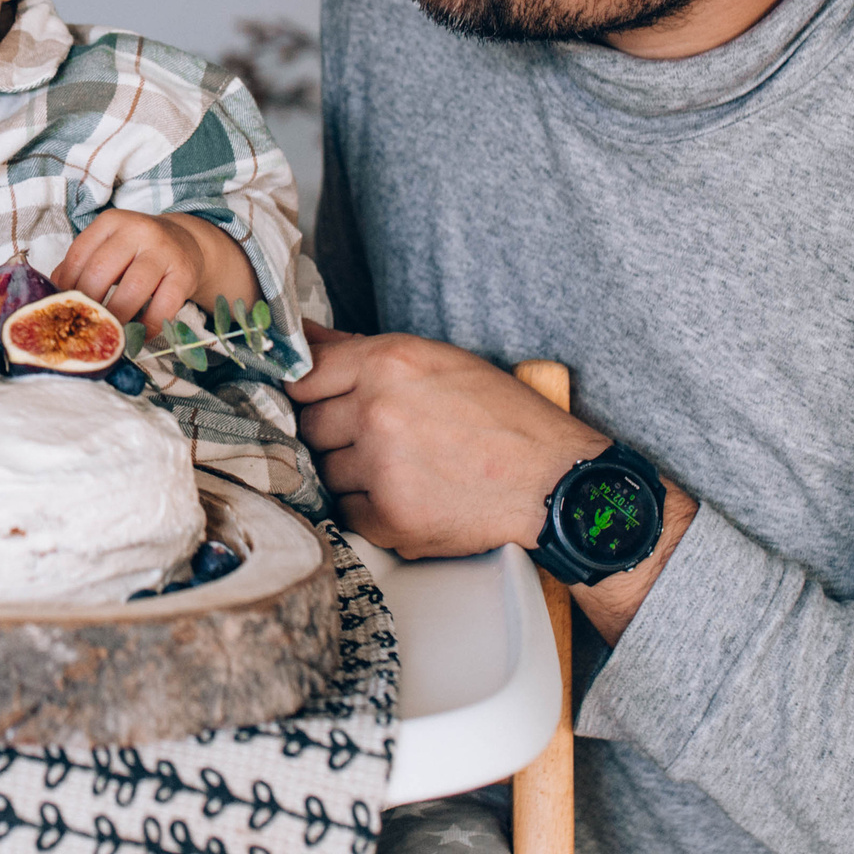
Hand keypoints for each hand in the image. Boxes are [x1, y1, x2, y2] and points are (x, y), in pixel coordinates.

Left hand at [51, 209, 249, 330]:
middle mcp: (137, 230)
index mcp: (110, 222)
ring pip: (131, 290)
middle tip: (82, 327)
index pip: (79, 256)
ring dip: (116, 319)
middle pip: (101, 272)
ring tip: (107, 336)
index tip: (62, 310)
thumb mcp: (108, 246)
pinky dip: (147, 327)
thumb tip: (51, 297)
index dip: (66, 287)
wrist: (186, 242)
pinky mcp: (184, 273)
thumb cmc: (136, 250)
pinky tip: (137, 336)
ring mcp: (163, 251)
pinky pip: (162, 307)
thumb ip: (81, 266)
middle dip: (88, 305)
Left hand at [288, 324, 607, 558]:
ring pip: (326, 472)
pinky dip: (369, 509)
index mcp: (388, 363)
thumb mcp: (437, 360)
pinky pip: (347, 513)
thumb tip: (302, 335)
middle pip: (310, 426)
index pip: (304, 376)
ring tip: (401, 467)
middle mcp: (378, 412)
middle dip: (335, 433)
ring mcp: (381, 468)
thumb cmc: (502, 418)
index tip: (324, 401)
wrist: (551, 482)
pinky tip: (408, 495)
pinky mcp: (390, 518)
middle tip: (378, 438)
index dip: (312, 391)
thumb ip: (361, 349)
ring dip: (352, 473)